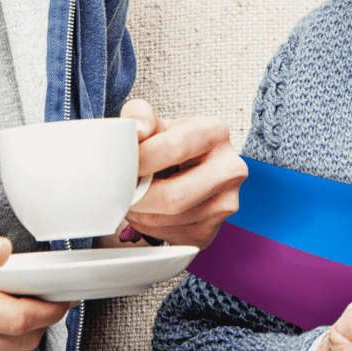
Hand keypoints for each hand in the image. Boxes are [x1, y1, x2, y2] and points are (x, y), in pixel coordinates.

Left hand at [115, 98, 246, 248]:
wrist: (180, 170)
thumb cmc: (165, 145)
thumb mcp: (153, 123)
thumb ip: (139, 115)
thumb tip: (137, 129)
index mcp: (216, 133)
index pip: (174, 149)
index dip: (140, 160)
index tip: (123, 164)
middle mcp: (230, 170)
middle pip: (174, 196)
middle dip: (137, 195)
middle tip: (120, 189)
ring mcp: (225, 205)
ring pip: (167, 219)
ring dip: (139, 212)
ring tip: (133, 196)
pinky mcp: (210, 232)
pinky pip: (168, 236)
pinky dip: (147, 226)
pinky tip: (147, 209)